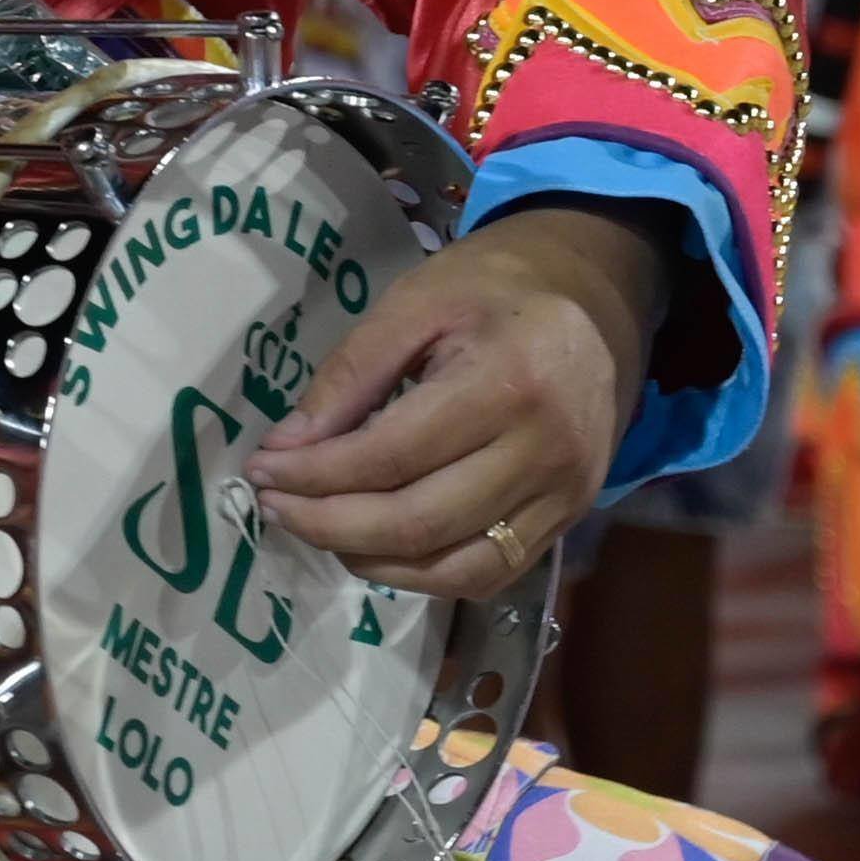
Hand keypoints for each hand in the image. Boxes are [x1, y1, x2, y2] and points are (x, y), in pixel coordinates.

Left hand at [243, 205, 668, 599]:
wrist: (598, 296)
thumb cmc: (499, 285)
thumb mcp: (417, 300)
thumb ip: (352, 373)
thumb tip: (288, 446)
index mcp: (506, 383)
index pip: (391, 456)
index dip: (316, 474)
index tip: (261, 468)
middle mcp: (544, 453)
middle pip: (419, 523)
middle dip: (329, 524)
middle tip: (274, 505)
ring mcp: (565, 495)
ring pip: (455, 568)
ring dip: (373, 561)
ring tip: (318, 529)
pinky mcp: (569, 517)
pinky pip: (491, 573)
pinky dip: (426, 575)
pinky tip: (378, 548)